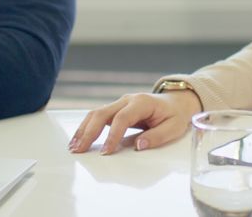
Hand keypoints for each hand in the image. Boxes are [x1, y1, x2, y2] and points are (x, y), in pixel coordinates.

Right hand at [68, 90, 201, 154]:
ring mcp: (120, 103)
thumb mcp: (174, 127)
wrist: (176, 102)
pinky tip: (80, 139)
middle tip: (80, 150)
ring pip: (96, 113)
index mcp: (142, 102)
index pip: (122, 118)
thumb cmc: (175, 115)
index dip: (112, 135)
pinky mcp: (116, 109)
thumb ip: (157, 137)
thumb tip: (139, 145)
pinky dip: (87, 127)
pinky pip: (98, 116)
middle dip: (89, 132)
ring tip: (74, 146)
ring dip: (84, 129)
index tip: (106, 152)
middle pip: (102, 113)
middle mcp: (127, 100)